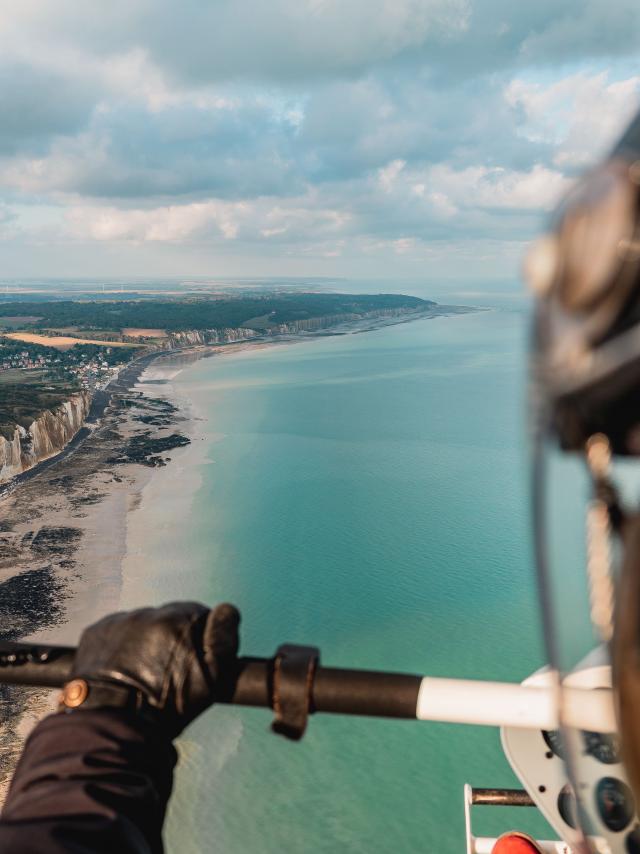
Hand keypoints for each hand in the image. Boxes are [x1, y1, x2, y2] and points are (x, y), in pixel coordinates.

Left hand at [60, 602, 239, 736]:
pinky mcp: (95, 632)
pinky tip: (122, 669)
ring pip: (142, 624)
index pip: (200, 612)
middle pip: (169, 617)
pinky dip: (120, 645)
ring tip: (142, 672)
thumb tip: (226, 612)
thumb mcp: (210, 680)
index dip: (200, 636)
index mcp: (177, 620)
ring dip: (145, 640)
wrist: (110, 727)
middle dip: (172, 637)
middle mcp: (147, 614)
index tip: (194, 658)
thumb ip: (224, 638)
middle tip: (167, 670)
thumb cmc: (164, 709)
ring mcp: (118, 622)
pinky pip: (116, 630)